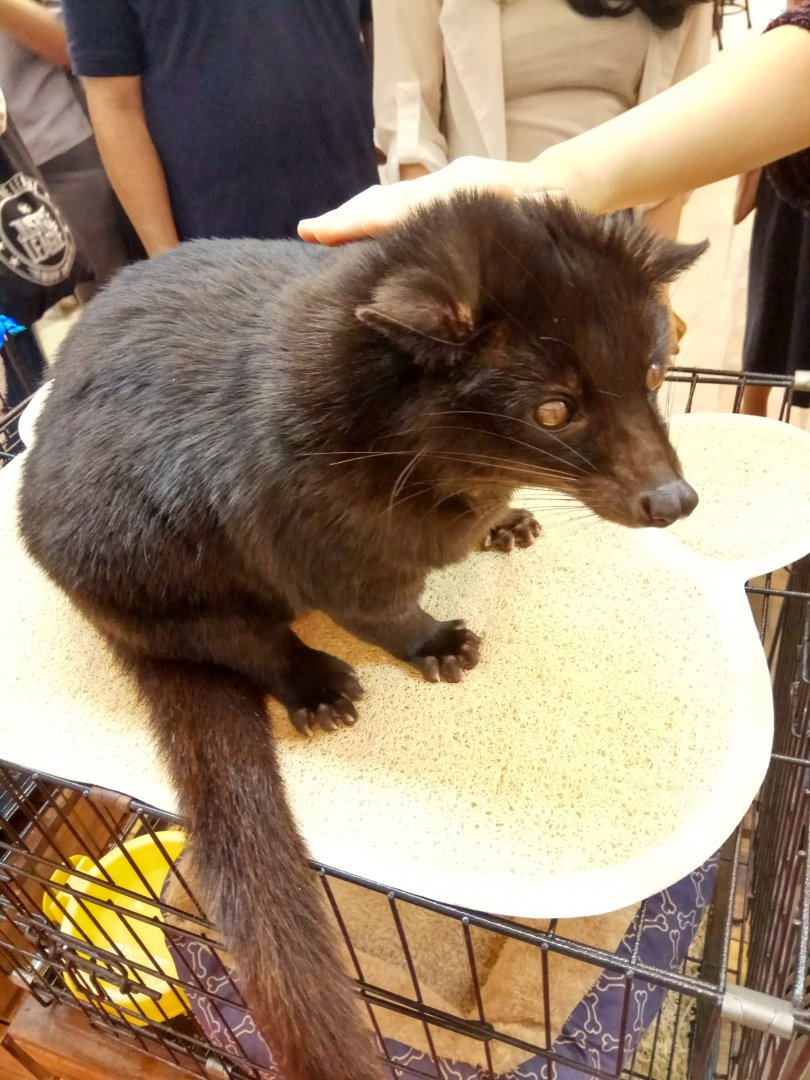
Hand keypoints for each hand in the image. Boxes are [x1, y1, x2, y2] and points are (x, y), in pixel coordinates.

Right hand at [298, 155, 567, 245]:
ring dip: (355, 217)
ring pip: (391, 199)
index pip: (403, 209)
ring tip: (318, 234)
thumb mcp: (533, 238)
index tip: (326, 234)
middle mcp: (448, 183)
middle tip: (308, 232)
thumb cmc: (554, 221)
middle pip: (387, 198)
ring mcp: (444, 186)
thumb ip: (499, 257)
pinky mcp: (443, 195)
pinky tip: (354, 236)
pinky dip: (374, 219)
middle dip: (347, 217)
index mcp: (466, 192)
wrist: (571, 186)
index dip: (365, 223)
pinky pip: (402, 205)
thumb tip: (461, 302)